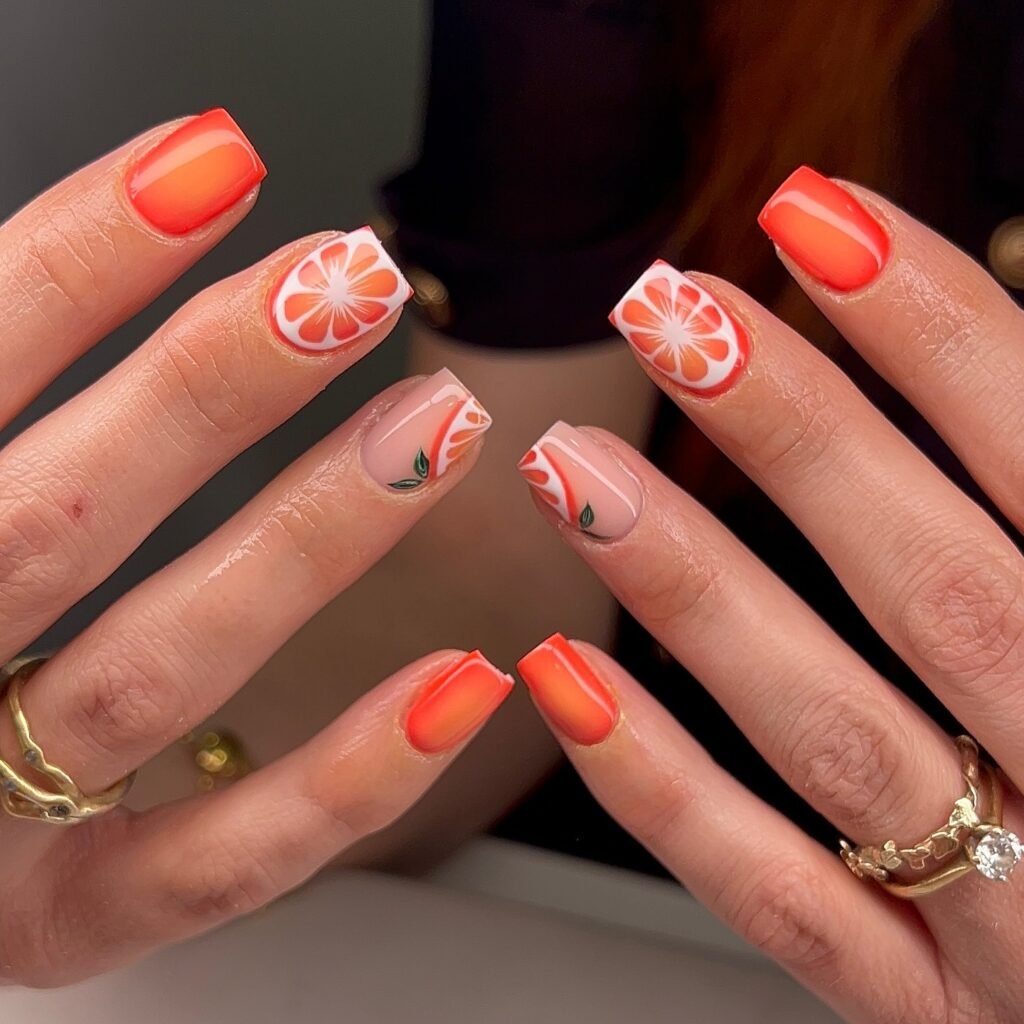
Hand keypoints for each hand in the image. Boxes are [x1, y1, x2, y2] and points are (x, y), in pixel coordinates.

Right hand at [0, 112, 506, 984]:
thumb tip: (92, 262)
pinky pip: (215, 865)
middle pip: (59, 518)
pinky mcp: (64, 928)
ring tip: (439, 428)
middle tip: (351, 278)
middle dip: (208, 385)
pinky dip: (342, 781)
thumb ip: (12, 413)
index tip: (213, 161)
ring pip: (159, 669)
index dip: (76, 261)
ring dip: (308, 539)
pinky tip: (463, 682)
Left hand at [516, 167, 1023, 1022]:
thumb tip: (967, 331)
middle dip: (800, 437)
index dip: (941, 332)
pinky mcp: (926, 1004)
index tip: (817, 217)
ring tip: (571, 469)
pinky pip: (780, 902)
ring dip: (696, 590)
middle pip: (938, 590)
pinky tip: (560, 680)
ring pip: (838, 737)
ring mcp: (1018, 919)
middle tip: (666, 310)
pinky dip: (664, 794)